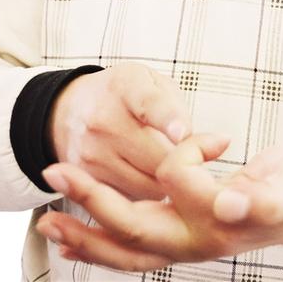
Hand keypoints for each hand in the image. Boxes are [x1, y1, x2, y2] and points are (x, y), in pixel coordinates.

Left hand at [36, 133, 282, 270]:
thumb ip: (262, 198)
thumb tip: (227, 204)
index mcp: (219, 222)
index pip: (176, 178)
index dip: (185, 150)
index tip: (214, 138)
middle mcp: (195, 241)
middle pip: (133, 227)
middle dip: (92, 199)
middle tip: (54, 169)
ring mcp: (185, 245)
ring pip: (124, 249)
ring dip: (83, 234)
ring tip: (45, 222)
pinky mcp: (179, 239)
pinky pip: (131, 252)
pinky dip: (99, 248)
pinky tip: (72, 241)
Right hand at [45, 62, 191, 199]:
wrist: (68, 110)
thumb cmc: (122, 95)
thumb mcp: (150, 83)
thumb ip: (179, 109)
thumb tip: (214, 144)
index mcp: (127, 87)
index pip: (148, 104)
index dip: (168, 119)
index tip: (182, 133)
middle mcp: (104, 120)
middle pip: (157, 156)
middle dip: (184, 163)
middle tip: (194, 161)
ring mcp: (93, 152)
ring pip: (148, 184)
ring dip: (167, 182)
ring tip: (170, 169)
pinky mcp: (86, 179)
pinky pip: (132, 199)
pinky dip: (146, 194)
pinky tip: (148, 179)